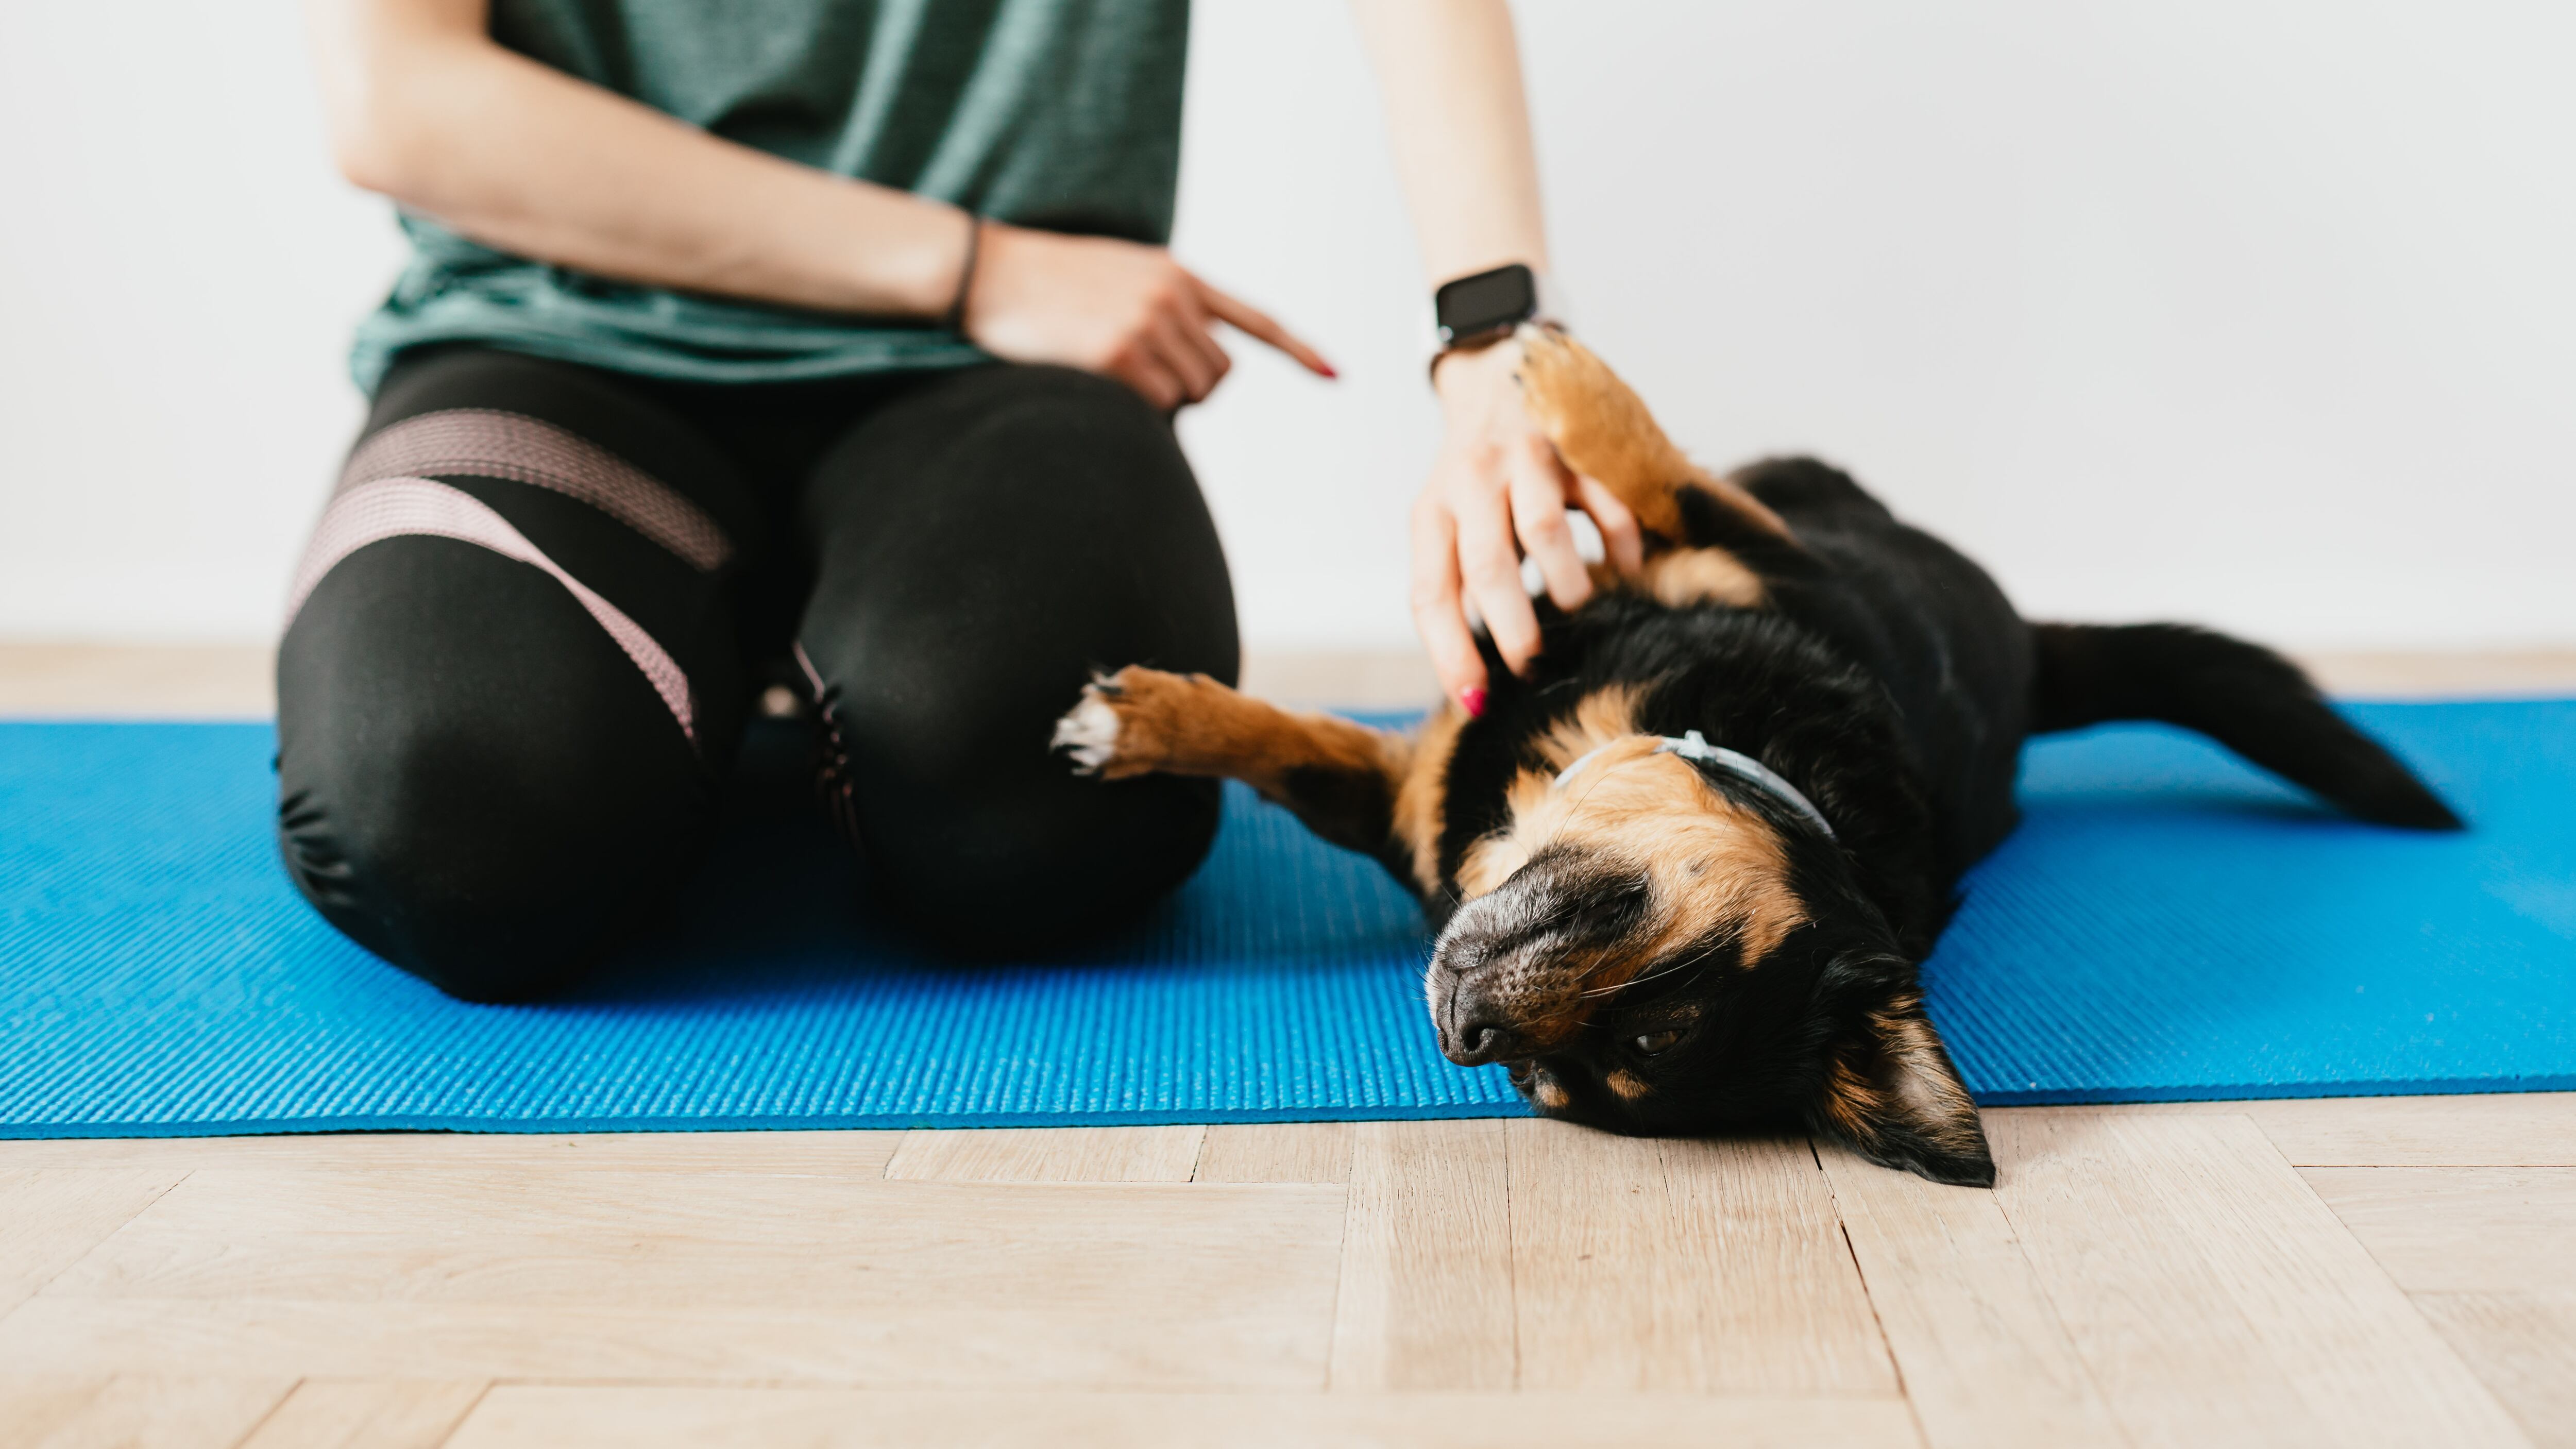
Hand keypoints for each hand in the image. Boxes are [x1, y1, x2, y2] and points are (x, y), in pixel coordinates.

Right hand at [960, 221, 1333, 409]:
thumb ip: (1162, 306)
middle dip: (1191, 388)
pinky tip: (1096, 380)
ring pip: (1191, 394)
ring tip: (1110, 369)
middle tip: (1140, 377)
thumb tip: (1194, 366)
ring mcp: (1147, 323)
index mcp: (1177, 275)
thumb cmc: (1044, 282)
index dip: (1297, 351)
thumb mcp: (1116, 275)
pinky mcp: (1119, 353)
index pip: (1254, 319)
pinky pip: (1156, 406)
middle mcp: (1172, 296)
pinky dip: (1135, 408)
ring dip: (1161, 399)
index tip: (1333, 375)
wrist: (986, 271)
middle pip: (1220, 373)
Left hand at [1411, 337, 1644, 714]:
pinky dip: (1620, 545)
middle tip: (1533, 667)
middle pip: (1487, 565)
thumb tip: (1475, 680)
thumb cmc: (1473, 478)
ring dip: (1565, 585)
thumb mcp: (1447, 521)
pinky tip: (1626, 572)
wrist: (1497, 375)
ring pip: (1543, 530)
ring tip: (1578, 616)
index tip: (1475, 703)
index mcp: (1431, 512)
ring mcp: (1524, 460)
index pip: (1431, 592)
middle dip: (1512, 628)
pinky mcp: (1575, 445)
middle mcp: (1471, 483)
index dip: (1450, 651)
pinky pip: (1605, 501)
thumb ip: (1457, 582)